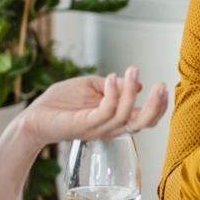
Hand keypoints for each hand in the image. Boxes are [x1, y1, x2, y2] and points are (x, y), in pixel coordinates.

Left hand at [15, 67, 168, 149]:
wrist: (34, 116)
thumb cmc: (61, 102)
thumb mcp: (93, 86)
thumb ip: (115, 85)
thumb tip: (139, 82)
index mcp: (115, 120)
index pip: (146, 119)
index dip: (159, 106)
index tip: (164, 86)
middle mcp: (111, 128)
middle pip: (144, 124)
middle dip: (156, 105)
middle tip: (161, 85)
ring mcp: (99, 129)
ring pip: (126, 116)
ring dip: (132, 91)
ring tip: (133, 71)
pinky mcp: (85, 126)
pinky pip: (106, 111)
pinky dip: (112, 94)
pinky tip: (109, 78)